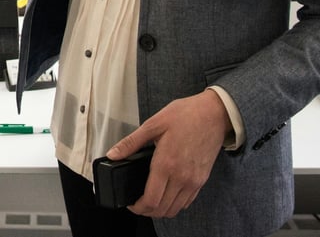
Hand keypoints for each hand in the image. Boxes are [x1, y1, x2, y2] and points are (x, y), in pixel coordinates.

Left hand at [106, 90, 230, 217]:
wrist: (213, 114)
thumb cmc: (184, 115)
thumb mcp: (153, 124)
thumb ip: (131, 142)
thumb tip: (112, 154)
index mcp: (166, 164)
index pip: (151, 200)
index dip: (138, 207)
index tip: (130, 203)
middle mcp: (181, 177)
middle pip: (162, 209)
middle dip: (147, 211)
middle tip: (137, 202)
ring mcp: (194, 181)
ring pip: (175, 209)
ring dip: (161, 210)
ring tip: (150, 199)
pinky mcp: (202, 180)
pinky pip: (187, 202)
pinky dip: (175, 204)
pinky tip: (167, 193)